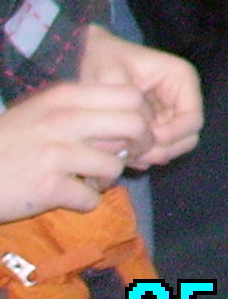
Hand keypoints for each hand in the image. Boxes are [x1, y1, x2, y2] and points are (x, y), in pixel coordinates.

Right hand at [0, 81, 154, 220]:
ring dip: (107, 179)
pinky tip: (68, 198)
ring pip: (115, 166)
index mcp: (64, 97)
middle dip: (140, 146)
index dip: (142, 115)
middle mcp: (63, 120)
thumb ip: (80, 110)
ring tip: (88, 181)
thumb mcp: (39, 112)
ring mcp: (56, 154)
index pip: (130, 95)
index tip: (134, 131)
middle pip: (134, 127)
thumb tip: (129, 122)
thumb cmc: (5, 143)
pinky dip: (85, 202)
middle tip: (128, 158)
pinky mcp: (47, 188)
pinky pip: (91, 198)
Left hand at [80, 24, 202, 169]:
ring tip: (124, 155)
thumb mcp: (111, 78)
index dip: (172, 136)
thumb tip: (144, 135)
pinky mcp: (153, 124)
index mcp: (180, 79)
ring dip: (152, 155)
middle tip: (133, 155)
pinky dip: (142, 155)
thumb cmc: (99, 61)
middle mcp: (180, 97)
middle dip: (162, 149)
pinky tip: (122, 153)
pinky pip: (157, 147)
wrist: (84, 57)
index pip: (192, 119)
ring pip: (173, 146)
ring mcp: (168, 112)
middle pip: (187, 137)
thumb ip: (131, 107)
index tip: (143, 141)